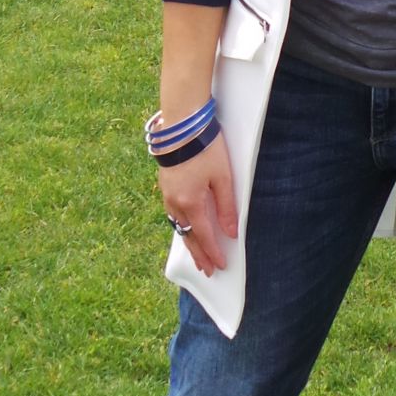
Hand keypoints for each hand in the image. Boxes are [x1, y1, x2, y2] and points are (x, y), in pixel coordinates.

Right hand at [158, 131, 237, 278]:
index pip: (205, 236)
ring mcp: (167, 195)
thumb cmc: (205, 148)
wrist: (180, 125)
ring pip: (178, 226)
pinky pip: (173, 214)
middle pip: (188, 236)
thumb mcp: (222, 177)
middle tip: (206, 271)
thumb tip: (231, 233)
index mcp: (191, 203)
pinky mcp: (165, 186)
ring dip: (189, 242)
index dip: (213, 253)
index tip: (220, 266)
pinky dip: (181, 226)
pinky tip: (185, 228)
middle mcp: (175, 203)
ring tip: (196, 255)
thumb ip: (227, 207)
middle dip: (199, 255)